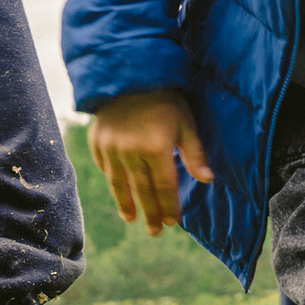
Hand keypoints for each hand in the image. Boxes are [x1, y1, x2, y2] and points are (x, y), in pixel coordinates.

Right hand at [88, 89, 211, 235]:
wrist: (129, 73)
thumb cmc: (165, 98)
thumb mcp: (186, 122)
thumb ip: (194, 153)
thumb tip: (208, 180)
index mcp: (155, 148)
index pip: (164, 187)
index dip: (169, 206)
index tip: (173, 222)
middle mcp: (130, 152)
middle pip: (142, 191)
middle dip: (150, 214)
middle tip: (155, 232)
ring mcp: (110, 148)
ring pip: (119, 184)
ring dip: (126, 204)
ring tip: (131, 219)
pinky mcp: (97, 142)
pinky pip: (105, 167)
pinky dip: (113, 180)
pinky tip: (119, 190)